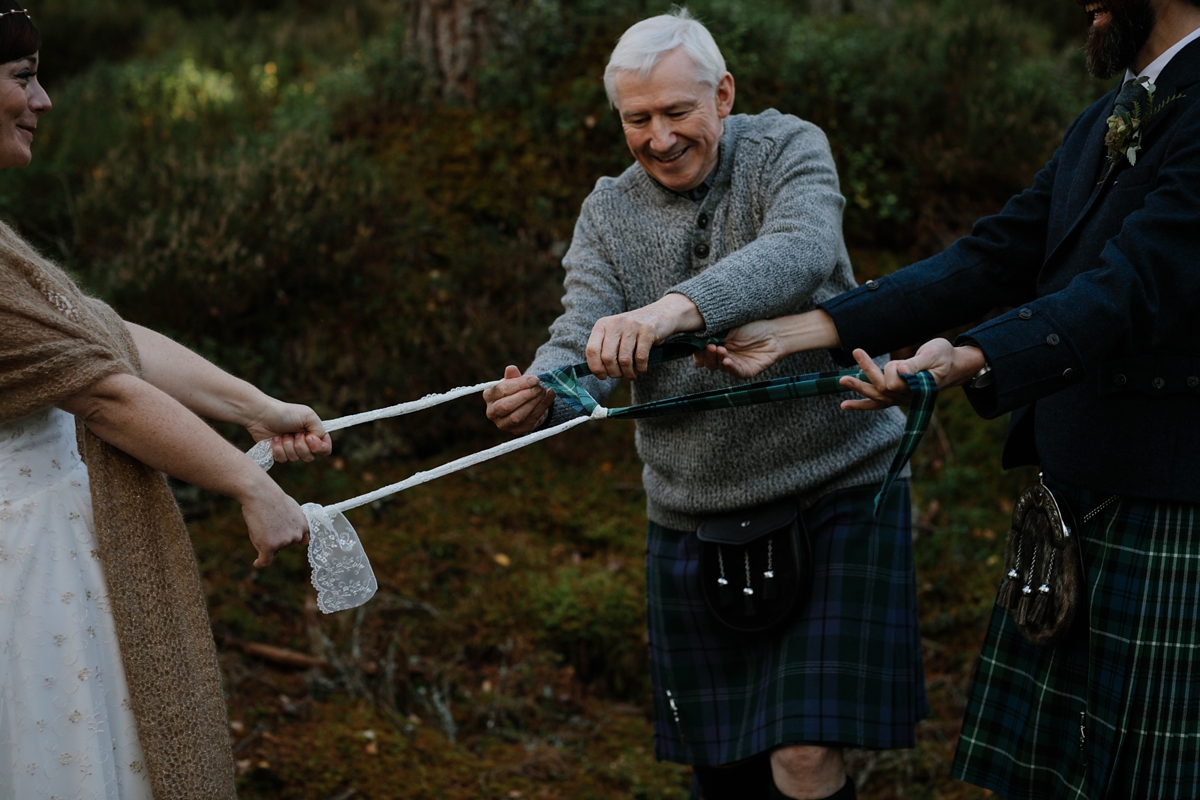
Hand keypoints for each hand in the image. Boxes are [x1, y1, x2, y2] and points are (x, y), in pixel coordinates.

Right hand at [239, 481, 309, 567]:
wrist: (261, 493)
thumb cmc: (273, 498)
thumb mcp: (293, 509)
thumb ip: (299, 525)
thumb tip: (305, 542)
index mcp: (304, 526)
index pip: (298, 539)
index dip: (286, 534)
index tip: (279, 531)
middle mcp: (296, 536)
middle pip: (282, 545)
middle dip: (273, 537)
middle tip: (265, 520)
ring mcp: (284, 542)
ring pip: (270, 548)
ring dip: (263, 540)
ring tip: (259, 522)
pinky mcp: (270, 546)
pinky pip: (265, 560)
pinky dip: (261, 563)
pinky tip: (256, 563)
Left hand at [245, 400, 332, 463]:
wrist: (262, 415)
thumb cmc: (285, 413)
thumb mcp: (309, 416)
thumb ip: (320, 431)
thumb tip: (316, 442)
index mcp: (314, 433)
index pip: (325, 449)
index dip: (319, 447)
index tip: (308, 438)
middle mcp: (304, 442)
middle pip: (310, 457)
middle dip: (300, 445)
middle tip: (293, 433)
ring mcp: (291, 449)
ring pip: (296, 459)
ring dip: (288, 445)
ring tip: (282, 434)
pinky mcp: (279, 453)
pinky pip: (283, 460)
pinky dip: (278, 449)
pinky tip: (275, 439)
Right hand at [484, 365, 555, 434]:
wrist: (522, 406)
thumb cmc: (515, 390)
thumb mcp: (513, 381)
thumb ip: (512, 376)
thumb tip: (511, 369)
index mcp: (489, 396)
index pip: (501, 390)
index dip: (519, 384)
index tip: (535, 379)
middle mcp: (492, 412)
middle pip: (506, 406)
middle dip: (525, 396)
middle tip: (539, 387)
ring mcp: (504, 424)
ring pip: (518, 416)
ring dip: (533, 402)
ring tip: (543, 391)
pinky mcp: (518, 431)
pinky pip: (531, 420)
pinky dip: (543, 406)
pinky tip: (550, 395)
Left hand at [587, 293, 702, 379]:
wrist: (661, 314)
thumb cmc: (634, 330)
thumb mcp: (615, 334)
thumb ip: (605, 349)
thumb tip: (597, 372)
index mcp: (602, 325)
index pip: (592, 350)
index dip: (596, 368)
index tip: (603, 376)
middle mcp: (615, 323)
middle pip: (607, 358)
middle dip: (614, 372)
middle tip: (620, 375)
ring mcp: (632, 325)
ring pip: (624, 360)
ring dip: (628, 373)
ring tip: (631, 375)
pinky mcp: (648, 330)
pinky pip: (640, 357)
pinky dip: (641, 368)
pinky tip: (642, 369)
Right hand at [691, 320, 787, 378]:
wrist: (773, 332)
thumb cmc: (751, 326)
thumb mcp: (727, 326)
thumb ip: (712, 331)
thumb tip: (694, 334)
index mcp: (716, 345)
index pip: (699, 353)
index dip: (697, 350)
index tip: (699, 343)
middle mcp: (722, 356)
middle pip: (706, 362)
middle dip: (706, 355)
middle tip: (710, 346)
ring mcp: (733, 365)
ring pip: (717, 367)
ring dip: (717, 358)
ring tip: (721, 349)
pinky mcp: (744, 371)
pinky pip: (733, 372)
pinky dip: (729, 366)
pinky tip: (726, 360)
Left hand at [838, 340, 985, 410]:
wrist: (954, 366)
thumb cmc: (944, 356)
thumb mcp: (934, 354)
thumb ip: (917, 363)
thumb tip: (900, 369)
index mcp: (919, 388)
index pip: (894, 382)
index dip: (891, 369)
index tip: (898, 360)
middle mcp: (909, 397)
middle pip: (882, 389)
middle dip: (867, 374)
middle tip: (854, 357)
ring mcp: (902, 399)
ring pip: (877, 396)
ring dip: (859, 388)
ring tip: (841, 380)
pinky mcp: (897, 397)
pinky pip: (877, 403)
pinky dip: (861, 405)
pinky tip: (845, 405)